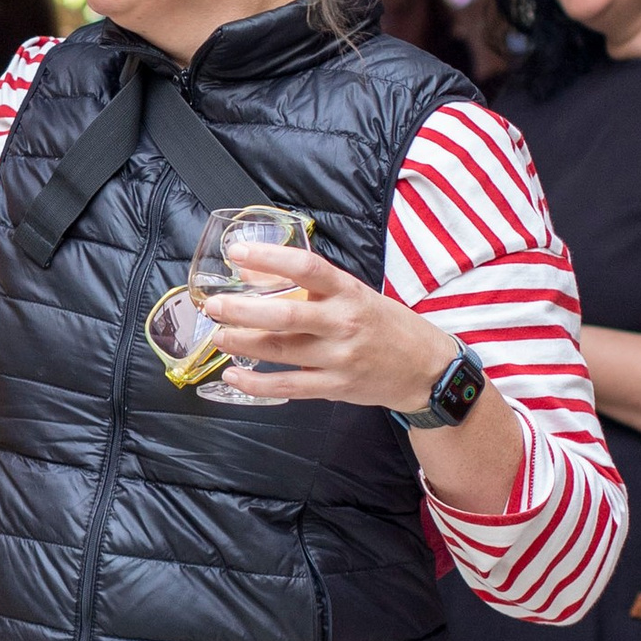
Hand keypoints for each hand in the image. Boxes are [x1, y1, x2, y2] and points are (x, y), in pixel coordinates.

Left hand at [199, 240, 457, 412]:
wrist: (426, 369)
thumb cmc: (386, 326)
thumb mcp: (356, 295)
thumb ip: (313, 287)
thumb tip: (258, 274)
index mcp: (350, 292)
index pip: (307, 268)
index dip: (269, 258)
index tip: (237, 253)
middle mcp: (344, 323)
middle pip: (286, 313)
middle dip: (242, 309)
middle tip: (214, 305)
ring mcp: (339, 357)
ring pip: (281, 350)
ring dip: (243, 342)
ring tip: (217, 335)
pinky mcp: (335, 387)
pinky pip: (288, 386)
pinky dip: (256, 383)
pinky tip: (234, 376)